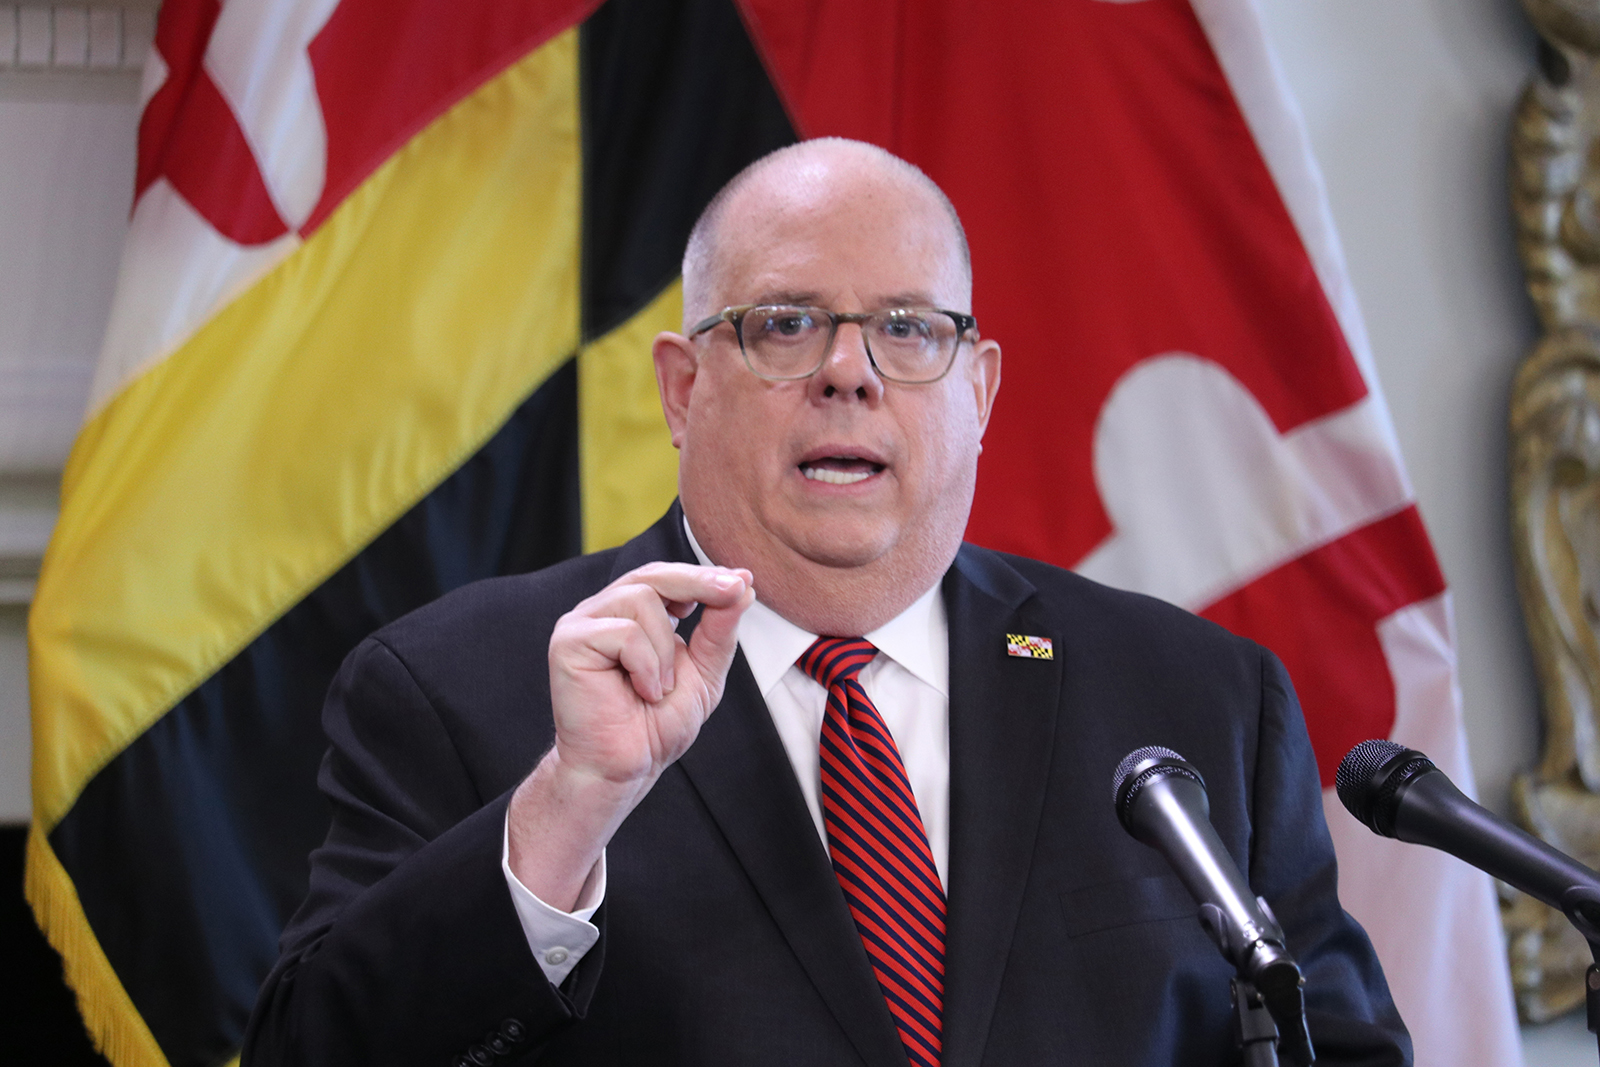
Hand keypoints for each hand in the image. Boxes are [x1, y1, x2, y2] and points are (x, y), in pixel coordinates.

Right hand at [508, 563, 754, 909]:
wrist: (625, 768)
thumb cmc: (654, 726)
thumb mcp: (703, 673)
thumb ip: (719, 631)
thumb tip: (742, 586)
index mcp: (631, 615)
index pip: (667, 578)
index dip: (703, 575)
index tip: (742, 580)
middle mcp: (604, 612)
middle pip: (653, 574)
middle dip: (697, 582)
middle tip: (732, 590)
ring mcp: (582, 623)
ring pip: (642, 600)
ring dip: (665, 651)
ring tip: (658, 689)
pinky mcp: (569, 641)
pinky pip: (625, 632)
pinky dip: (646, 665)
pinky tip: (642, 692)